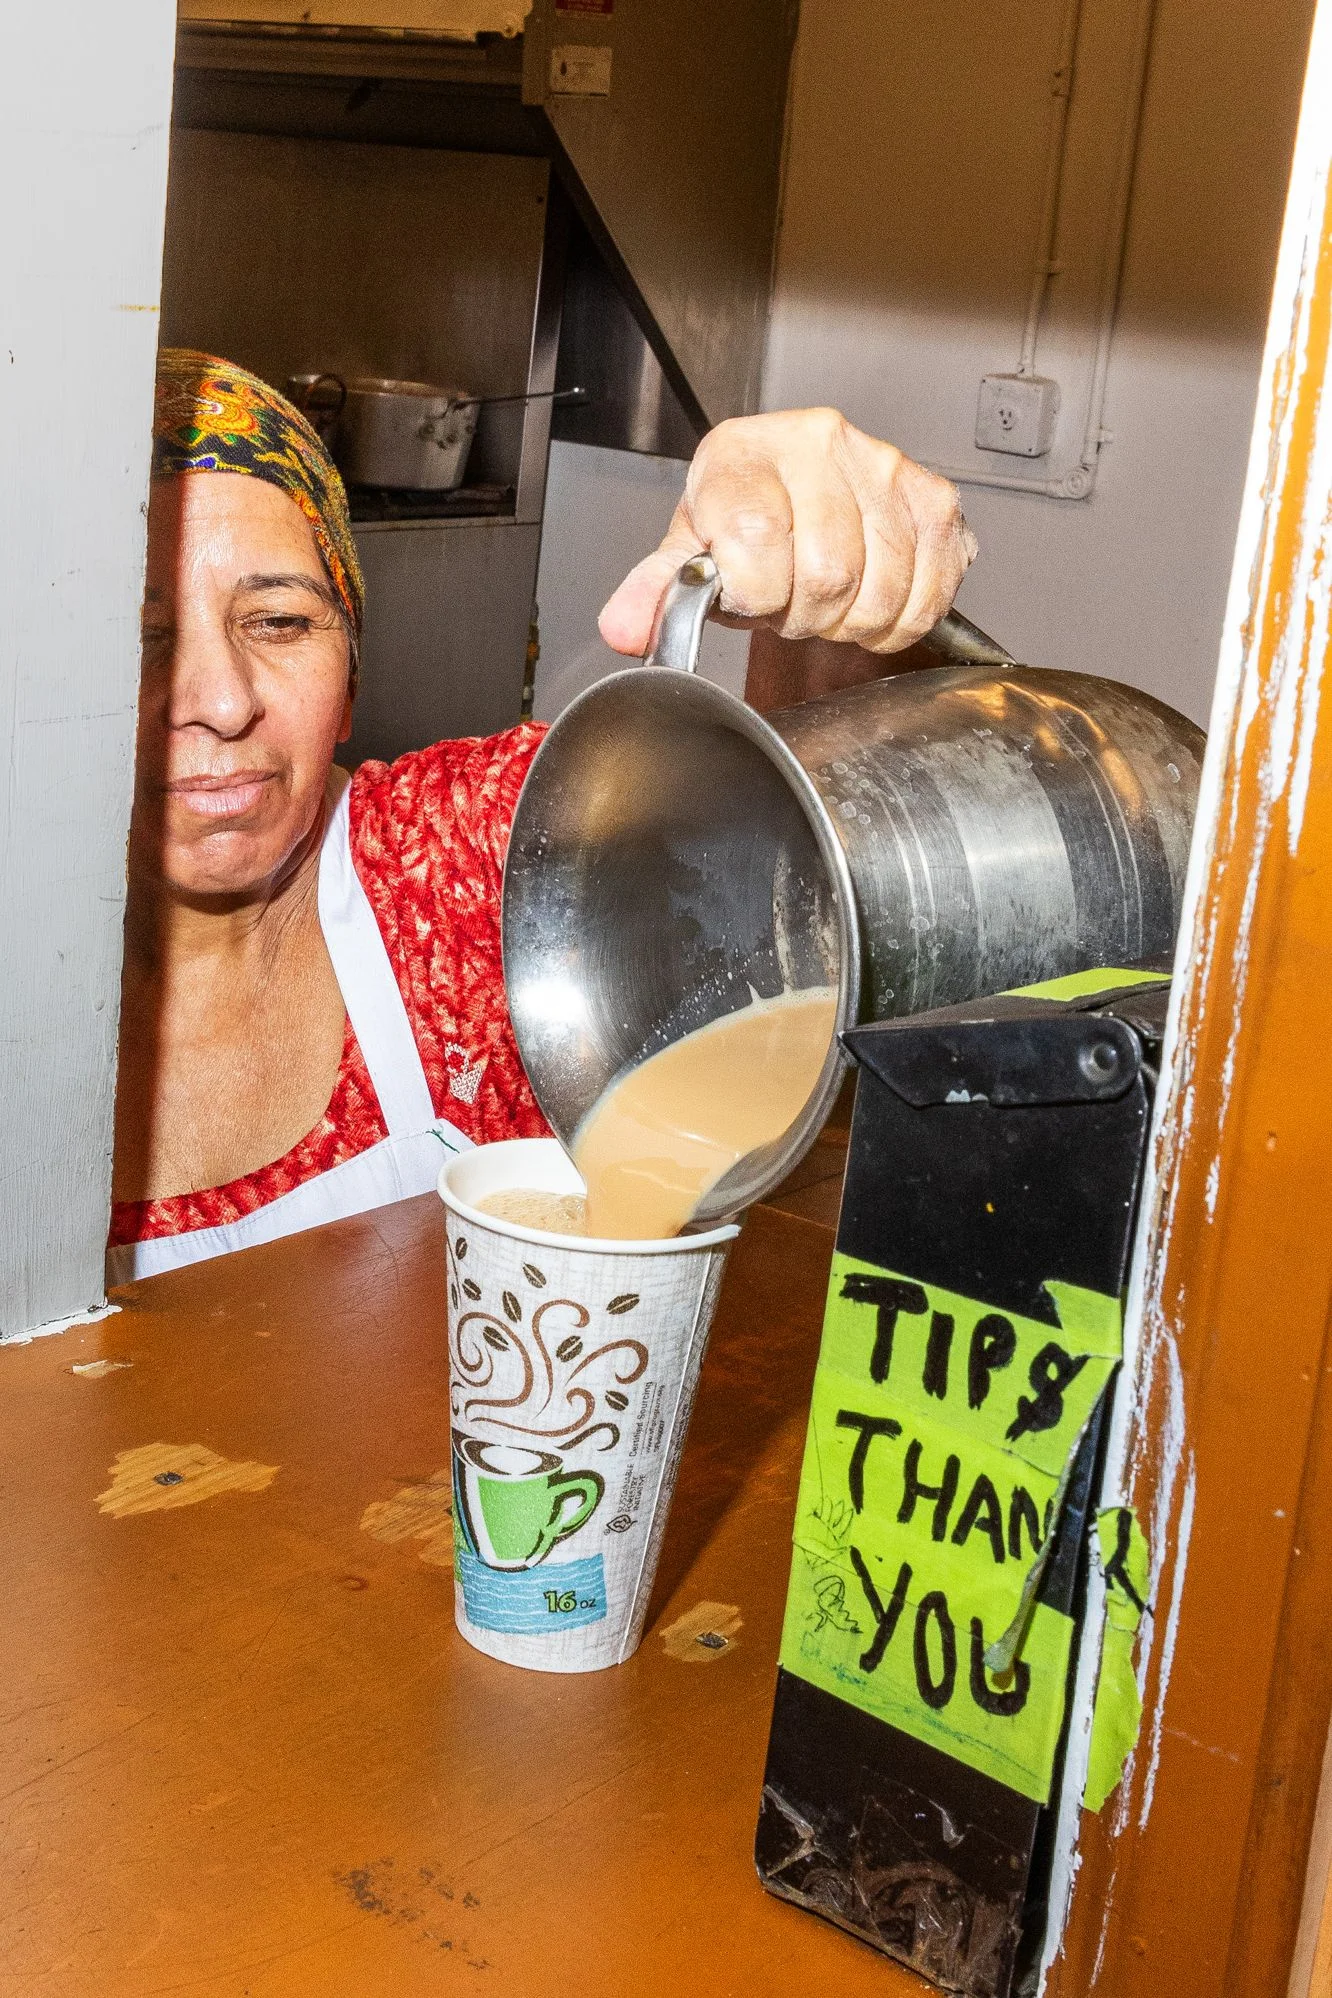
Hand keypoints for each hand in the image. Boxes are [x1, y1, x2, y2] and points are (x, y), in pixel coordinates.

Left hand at [598, 408, 976, 656]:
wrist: (792, 494)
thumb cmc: (741, 523)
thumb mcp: (691, 552)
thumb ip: (656, 590)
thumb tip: (625, 626)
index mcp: (744, 452)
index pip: (756, 539)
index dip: (756, 595)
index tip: (750, 597)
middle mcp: (819, 441)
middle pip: (828, 574)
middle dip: (804, 616)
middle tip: (792, 605)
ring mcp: (885, 466)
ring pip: (881, 590)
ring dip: (853, 622)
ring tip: (828, 601)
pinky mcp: (934, 499)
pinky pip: (930, 591)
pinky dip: (901, 621)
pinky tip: (872, 600)